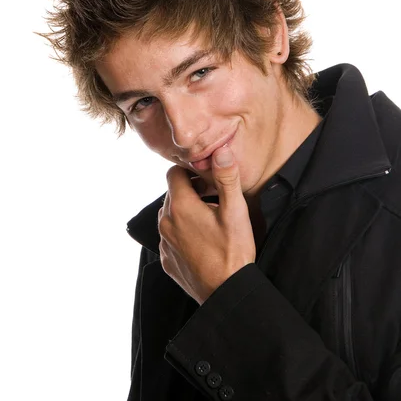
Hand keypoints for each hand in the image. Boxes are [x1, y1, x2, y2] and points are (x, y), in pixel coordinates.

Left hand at [158, 146, 255, 304]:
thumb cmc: (233, 252)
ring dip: (186, 212)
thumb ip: (226, 178)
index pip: (174, 173)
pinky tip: (203, 242)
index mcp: (180, 206)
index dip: (191, 172)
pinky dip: (183, 233)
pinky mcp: (167, 259)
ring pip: (170, 215)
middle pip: (173, 194)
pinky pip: (170, 237)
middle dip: (191, 191)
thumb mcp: (235, 211)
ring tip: (210, 221)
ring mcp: (164, 242)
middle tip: (214, 200)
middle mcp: (166, 222)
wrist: (227, 294)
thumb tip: (221, 151)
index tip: (208, 181)